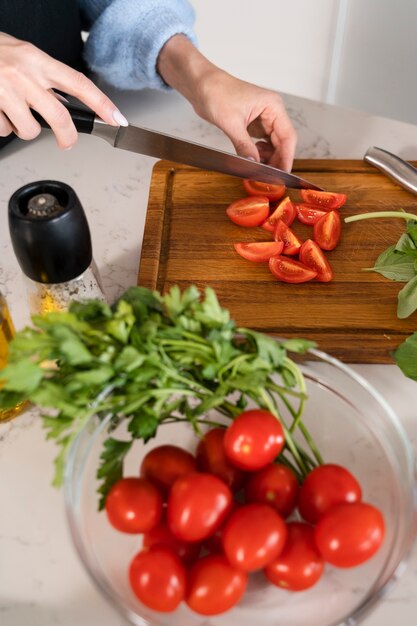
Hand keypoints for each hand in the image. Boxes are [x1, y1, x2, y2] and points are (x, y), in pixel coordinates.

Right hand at [0, 32, 127, 148]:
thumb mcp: (23, 56)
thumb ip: (44, 78)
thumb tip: (64, 104)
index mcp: (37, 60)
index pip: (79, 83)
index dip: (102, 103)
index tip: (117, 119)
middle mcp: (24, 74)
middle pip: (59, 117)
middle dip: (68, 137)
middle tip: (68, 143)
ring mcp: (5, 90)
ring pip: (31, 130)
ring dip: (25, 130)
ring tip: (15, 113)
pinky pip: (5, 130)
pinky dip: (3, 126)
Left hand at [158, 35, 295, 170]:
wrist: (201, 85)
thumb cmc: (216, 92)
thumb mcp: (231, 122)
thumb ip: (244, 145)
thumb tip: (253, 164)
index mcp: (273, 106)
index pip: (287, 136)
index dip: (286, 157)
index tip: (282, 174)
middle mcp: (271, 112)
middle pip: (282, 142)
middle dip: (276, 160)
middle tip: (268, 177)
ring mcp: (263, 118)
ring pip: (273, 145)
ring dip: (267, 158)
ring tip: (258, 168)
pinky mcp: (253, 124)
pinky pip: (262, 143)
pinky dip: (259, 154)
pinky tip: (252, 158)